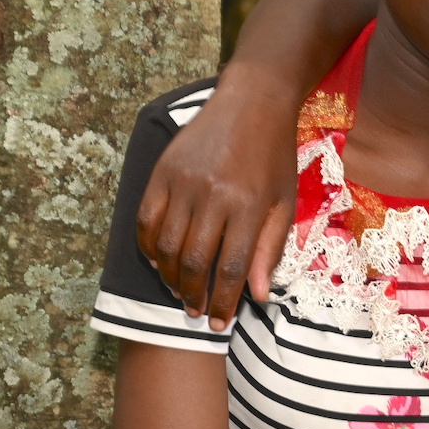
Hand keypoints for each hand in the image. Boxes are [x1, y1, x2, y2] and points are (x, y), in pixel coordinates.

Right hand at [135, 65, 301, 330]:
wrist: (250, 105)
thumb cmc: (274, 159)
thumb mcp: (283, 204)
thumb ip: (269, 249)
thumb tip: (258, 295)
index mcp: (247, 206)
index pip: (229, 268)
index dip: (223, 301)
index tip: (220, 323)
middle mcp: (212, 196)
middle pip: (194, 261)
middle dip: (194, 295)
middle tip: (197, 313)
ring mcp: (182, 183)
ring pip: (166, 245)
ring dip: (171, 277)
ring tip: (181, 293)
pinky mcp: (161, 172)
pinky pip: (146, 219)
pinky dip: (149, 247)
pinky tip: (160, 263)